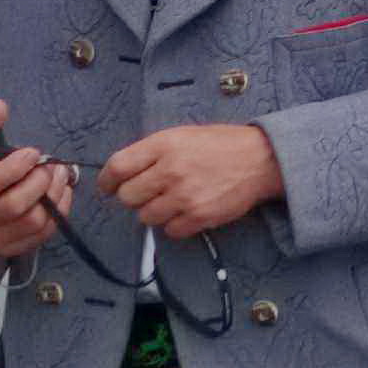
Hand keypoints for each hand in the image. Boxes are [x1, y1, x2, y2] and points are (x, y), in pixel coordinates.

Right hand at [0, 100, 73, 257]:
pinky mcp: (10, 249)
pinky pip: (41, 235)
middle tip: (52, 165)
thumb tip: (0, 105)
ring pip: (32, 222)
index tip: (34, 152)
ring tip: (60, 176)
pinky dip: (58, 213)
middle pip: (14, 205)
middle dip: (40, 181)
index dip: (16, 166)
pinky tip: (61, 194)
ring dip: (54, 196)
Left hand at [100, 123, 281, 242]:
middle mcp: (170, 170)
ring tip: (172, 201)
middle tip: (149, 193)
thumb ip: (152, 152)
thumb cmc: (220, 145)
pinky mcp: (199, 216)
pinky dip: (175, 226)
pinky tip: (187, 212)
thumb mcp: (182, 135)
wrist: (260, 159)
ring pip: (146, 217)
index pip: (118, 167)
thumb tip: (122, 174)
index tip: (108, 187)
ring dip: (155, 212)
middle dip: (134, 198)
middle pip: (127, 197)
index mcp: (164, 145)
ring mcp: (184, 195)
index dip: (107, 181)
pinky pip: (170, 231)